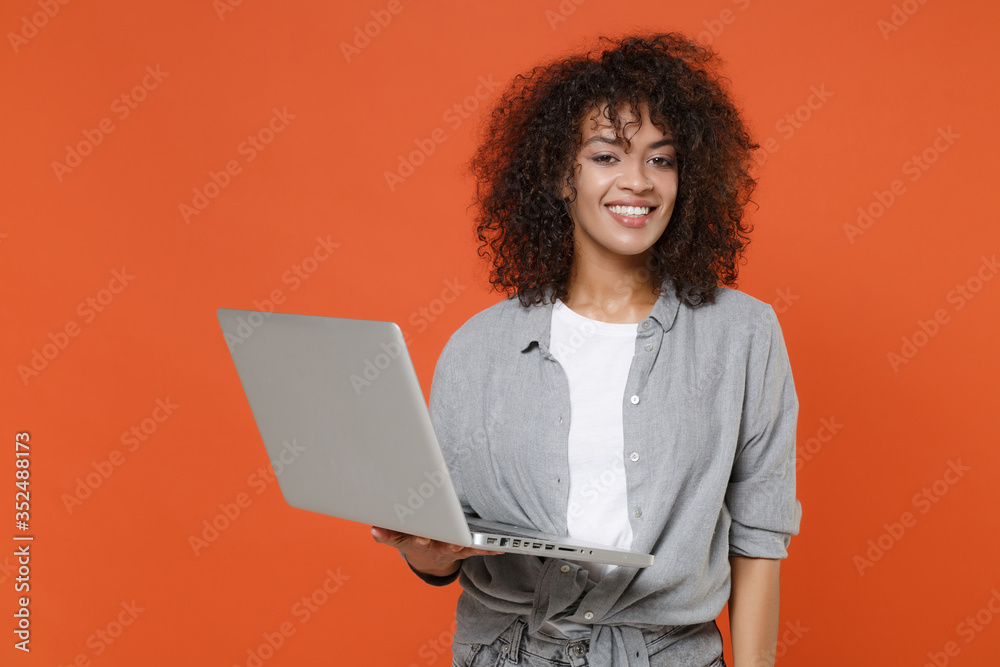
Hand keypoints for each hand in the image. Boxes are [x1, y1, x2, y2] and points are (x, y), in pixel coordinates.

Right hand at [370, 526, 501, 576]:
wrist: (428, 559)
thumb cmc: (413, 540)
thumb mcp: (398, 538)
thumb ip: (386, 534)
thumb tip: (374, 530)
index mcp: (418, 543)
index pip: (415, 542)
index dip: (418, 540)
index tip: (421, 538)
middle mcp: (435, 548)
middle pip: (440, 546)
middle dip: (446, 544)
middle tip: (454, 544)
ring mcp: (450, 550)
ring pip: (460, 548)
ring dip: (467, 547)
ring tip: (477, 545)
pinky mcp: (464, 550)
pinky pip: (476, 550)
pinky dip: (487, 549)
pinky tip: (498, 548)